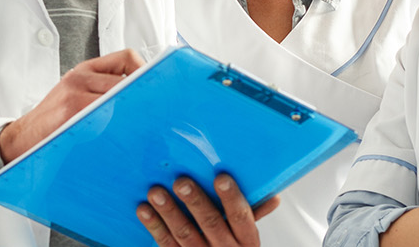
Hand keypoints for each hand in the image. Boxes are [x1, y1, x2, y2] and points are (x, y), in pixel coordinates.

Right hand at [0, 49, 145, 160]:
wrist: (22, 138)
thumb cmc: (54, 122)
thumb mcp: (76, 96)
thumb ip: (103, 91)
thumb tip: (142, 98)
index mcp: (85, 71)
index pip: (127, 58)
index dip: (145, 71)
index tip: (157, 89)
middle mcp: (80, 76)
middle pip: (127, 77)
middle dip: (143, 95)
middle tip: (157, 112)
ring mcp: (75, 92)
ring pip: (118, 94)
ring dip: (131, 110)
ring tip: (140, 126)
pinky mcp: (71, 109)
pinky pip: (104, 111)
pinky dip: (115, 122)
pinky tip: (118, 134)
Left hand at [136, 174, 280, 246]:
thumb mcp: (247, 236)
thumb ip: (255, 215)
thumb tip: (274, 198)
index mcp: (246, 241)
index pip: (241, 217)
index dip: (231, 197)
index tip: (221, 178)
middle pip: (211, 224)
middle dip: (195, 202)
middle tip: (181, 182)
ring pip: (184, 234)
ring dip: (168, 212)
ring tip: (156, 192)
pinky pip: (166, 244)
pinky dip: (154, 226)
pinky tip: (144, 210)